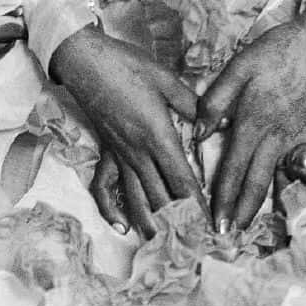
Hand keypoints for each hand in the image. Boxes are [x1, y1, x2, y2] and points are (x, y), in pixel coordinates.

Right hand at [49, 28, 206, 232]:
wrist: (86, 61)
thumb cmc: (128, 66)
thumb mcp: (167, 79)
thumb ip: (195, 104)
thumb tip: (219, 122)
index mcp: (158, 136)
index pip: (182, 179)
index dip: (197, 205)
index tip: (211, 223)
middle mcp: (139, 153)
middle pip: (161, 197)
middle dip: (179, 222)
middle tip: (196, 241)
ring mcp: (120, 156)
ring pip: (136, 199)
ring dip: (150, 224)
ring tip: (164, 244)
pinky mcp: (106, 153)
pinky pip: (104, 188)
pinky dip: (110, 210)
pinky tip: (121, 225)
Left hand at [195, 3, 305, 233]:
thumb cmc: (281, 49)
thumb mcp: (240, 65)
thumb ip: (215, 100)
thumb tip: (199, 133)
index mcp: (254, 119)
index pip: (233, 168)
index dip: (222, 197)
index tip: (213, 219)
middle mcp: (278, 136)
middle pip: (256, 183)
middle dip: (241, 212)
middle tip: (228, 235)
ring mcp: (301, 138)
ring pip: (280, 180)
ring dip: (266, 206)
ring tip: (255, 227)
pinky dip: (297, 186)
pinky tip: (289, 199)